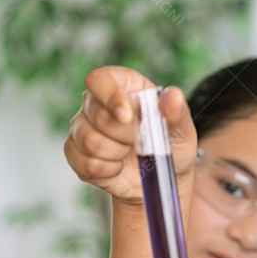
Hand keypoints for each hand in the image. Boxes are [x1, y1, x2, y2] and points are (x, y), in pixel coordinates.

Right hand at [65, 66, 197, 203]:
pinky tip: (118, 166)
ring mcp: (81, 127)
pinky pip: (85, 163)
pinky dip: (108, 170)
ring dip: (117, 154)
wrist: (159, 178)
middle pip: (97, 116)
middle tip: (142, 142)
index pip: (100, 79)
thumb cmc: (170, 146)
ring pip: (90, 141)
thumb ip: (177, 113)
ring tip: (130, 153)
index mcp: (122, 85)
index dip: (110, 96)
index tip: (127, 116)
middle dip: (126, 136)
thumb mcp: (182, 130)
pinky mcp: (75, 152)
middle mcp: (96, 102)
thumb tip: (174, 95)